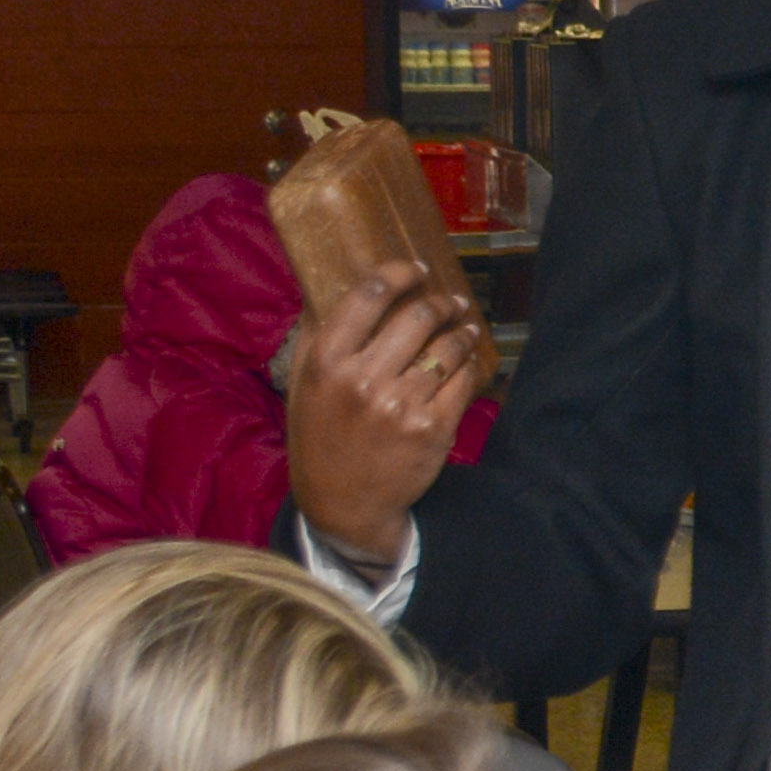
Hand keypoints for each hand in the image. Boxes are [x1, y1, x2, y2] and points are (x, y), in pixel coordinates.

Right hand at [286, 262, 486, 563]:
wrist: (342, 501)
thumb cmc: (319, 435)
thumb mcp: (303, 383)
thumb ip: (317, 334)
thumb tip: (340, 284)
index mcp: (327, 361)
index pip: (369, 295)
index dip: (400, 273)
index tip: (418, 269)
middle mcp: (363, 380)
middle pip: (417, 317)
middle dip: (441, 302)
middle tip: (451, 300)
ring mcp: (401, 406)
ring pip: (446, 349)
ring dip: (461, 332)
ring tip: (466, 327)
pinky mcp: (432, 429)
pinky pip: (462, 383)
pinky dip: (468, 366)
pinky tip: (467, 360)